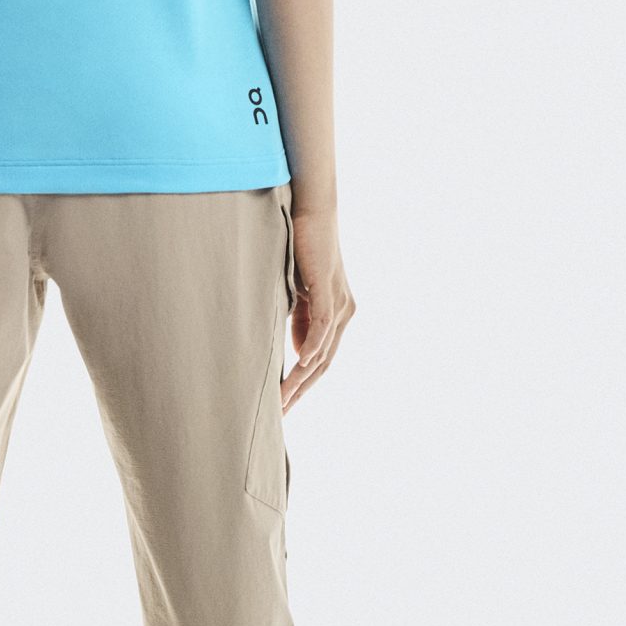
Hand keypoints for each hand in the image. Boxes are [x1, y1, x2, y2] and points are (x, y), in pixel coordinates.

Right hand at [284, 202, 354, 411]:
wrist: (311, 211)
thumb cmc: (301, 248)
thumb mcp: (296, 294)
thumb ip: (298, 321)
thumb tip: (294, 351)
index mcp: (336, 316)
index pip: (320, 361)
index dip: (303, 386)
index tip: (284, 406)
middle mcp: (344, 312)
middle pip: (323, 363)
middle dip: (301, 391)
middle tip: (281, 414)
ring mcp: (339, 301)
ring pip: (321, 350)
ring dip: (302, 377)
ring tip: (284, 398)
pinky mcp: (329, 287)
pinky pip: (321, 324)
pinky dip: (311, 346)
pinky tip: (299, 364)